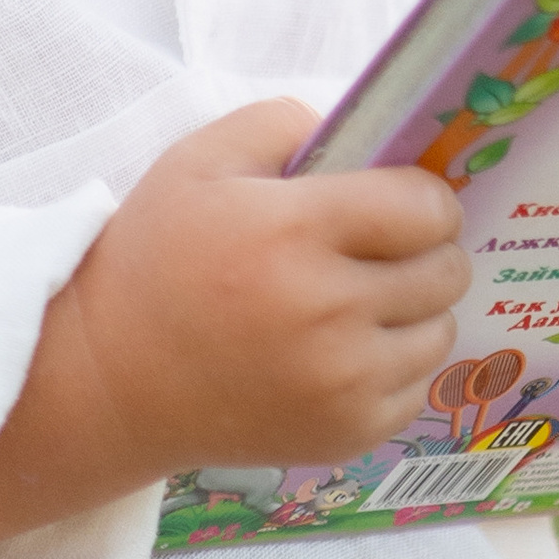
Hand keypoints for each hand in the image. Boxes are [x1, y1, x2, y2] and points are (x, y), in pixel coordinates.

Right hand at [0, 101, 469, 545]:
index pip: (427, 207)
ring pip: (439, 330)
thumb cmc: (157, 258)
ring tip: (356, 302)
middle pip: (446, 269)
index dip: (421, 197)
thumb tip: (364, 142)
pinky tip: (341, 353)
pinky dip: (393, 367)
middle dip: (424, 250)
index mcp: (292, 231)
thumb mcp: (198, 161)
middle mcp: (326, 310)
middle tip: (378, 250)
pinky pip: (417, 388)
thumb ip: (283, 124)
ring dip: (413, 311)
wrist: (112, 379)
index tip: (394, 202)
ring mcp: (340, 383)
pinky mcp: (346, 434)